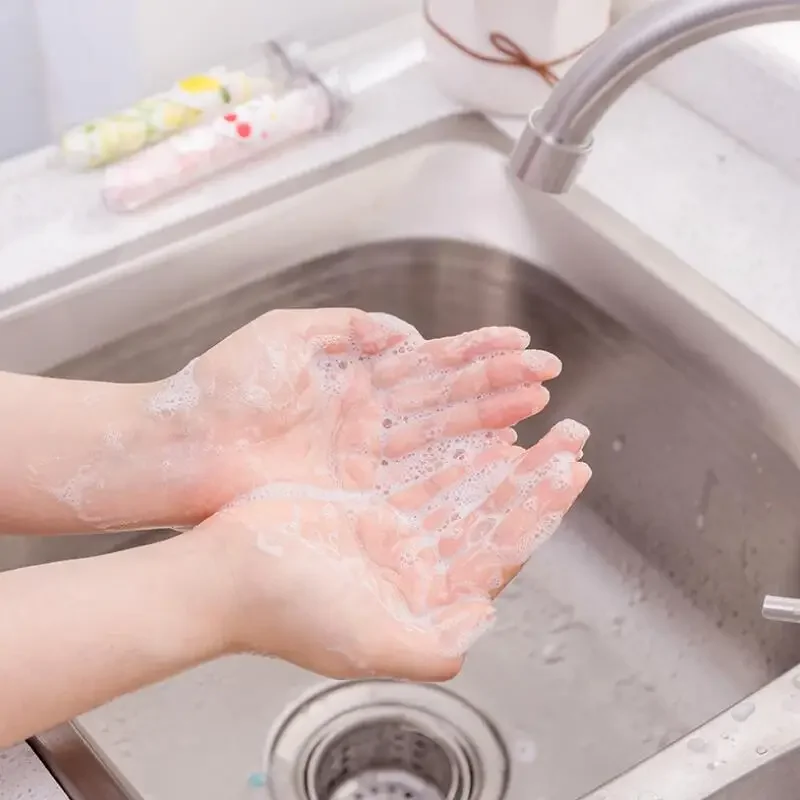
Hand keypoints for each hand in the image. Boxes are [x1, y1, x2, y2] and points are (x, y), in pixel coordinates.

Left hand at [148, 308, 564, 526]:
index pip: (429, 361)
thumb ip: (347, 326)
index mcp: (355, 373)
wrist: (181, 447)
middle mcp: (368, 415)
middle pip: (446, 398)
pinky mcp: (355, 491)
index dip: (476, 353)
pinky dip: (458, 464)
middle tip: (546, 382)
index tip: (520, 345)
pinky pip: (417, 474)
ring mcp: (365, 455)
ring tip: (535, 410)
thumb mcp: (285, 333)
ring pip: (441, 434)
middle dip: (498, 388)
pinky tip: (493, 455)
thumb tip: (403, 334)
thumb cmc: (223, 387)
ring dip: (489, 422)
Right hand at [196, 418, 590, 680]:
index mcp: (423, 597)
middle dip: (533, 475)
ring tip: (533, 421)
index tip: (572, 474)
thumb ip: (433, 647)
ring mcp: (388, 526)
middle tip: (570, 438)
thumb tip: (482, 626)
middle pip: (489, 510)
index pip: (499, 550)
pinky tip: (474, 430)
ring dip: (497, 453)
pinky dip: (447, 446)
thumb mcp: (367, 644)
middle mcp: (413, 561)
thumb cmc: (284, 611)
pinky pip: (417, 465)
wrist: (220, 578)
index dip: (540, 512)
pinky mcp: (361, 497)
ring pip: (459, 483)